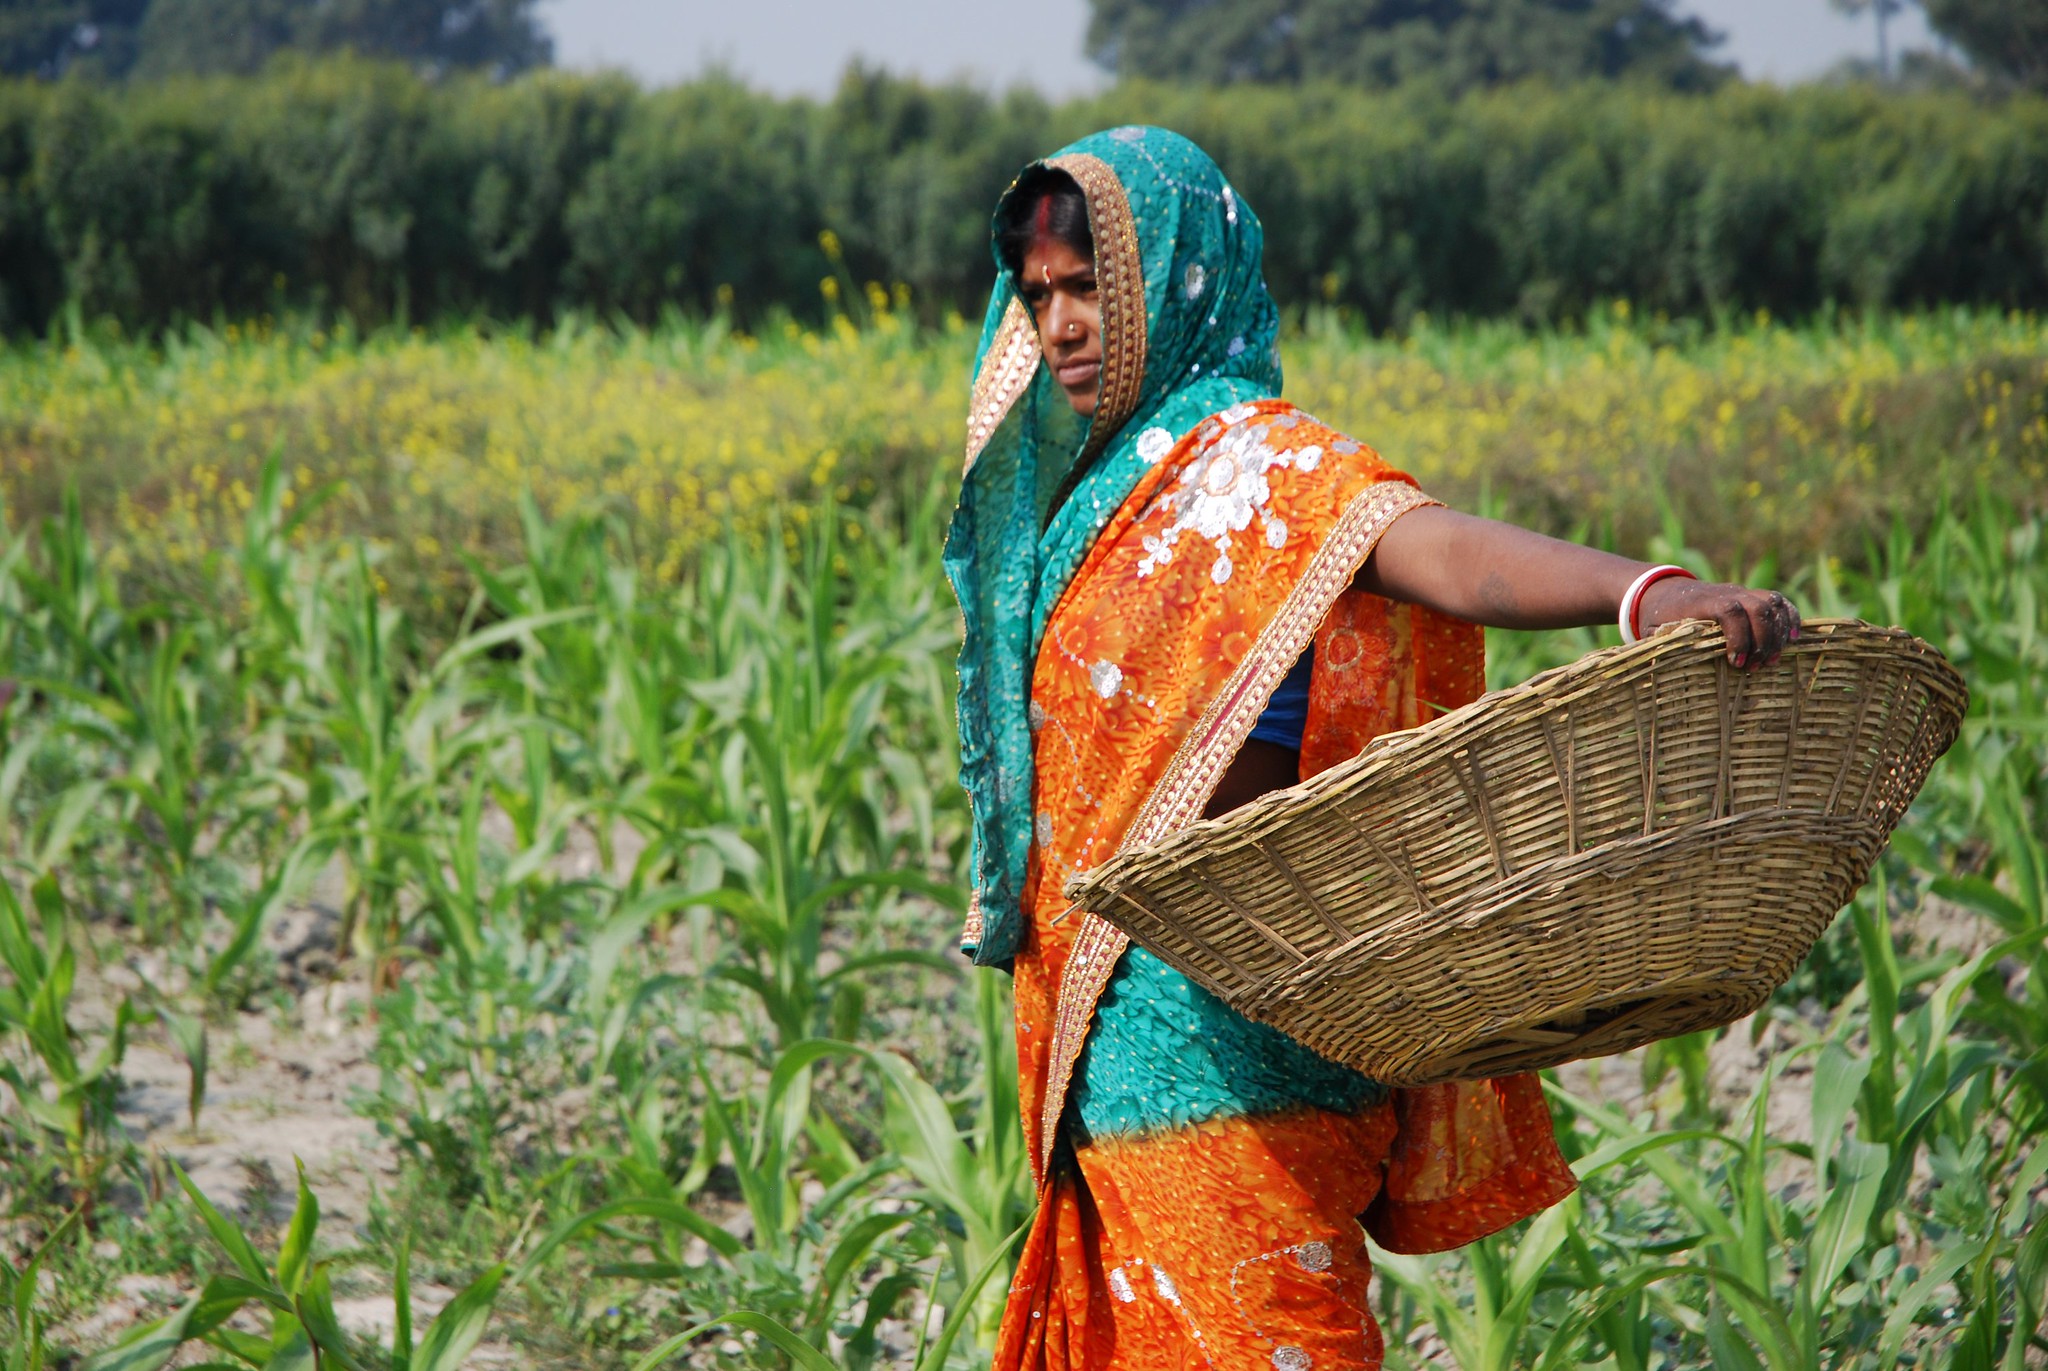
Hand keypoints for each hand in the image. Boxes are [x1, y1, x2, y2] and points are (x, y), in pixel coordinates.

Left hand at [1638, 579, 1800, 668]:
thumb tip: (1668, 671)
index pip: (1729, 610)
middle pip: (1757, 608)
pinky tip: (1793, 639)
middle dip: (1762, 641)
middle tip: (1755, 668)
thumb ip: (1664, 647)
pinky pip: (1778, 601)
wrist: (1663, 591)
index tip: (1736, 664)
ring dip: (1778, 633)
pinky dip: (1790, 618)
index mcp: (1700, 602)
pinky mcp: (1751, 596)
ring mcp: (1741, 592)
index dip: (1738, 637)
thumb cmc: (1658, 618)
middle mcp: (1725, 592)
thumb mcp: (1654, 633)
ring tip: (1772, 660)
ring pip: (1772, 603)